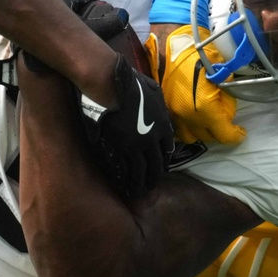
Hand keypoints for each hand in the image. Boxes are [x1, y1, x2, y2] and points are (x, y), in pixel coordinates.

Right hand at [78, 57, 173, 199]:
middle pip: (156, 164)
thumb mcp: (154, 91)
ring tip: (138, 192)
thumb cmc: (131, 84)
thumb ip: (158, 104)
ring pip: (141, 170)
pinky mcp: (119, 147)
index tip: (161, 165)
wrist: (110, 85)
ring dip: (140, 183)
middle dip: (154, 176)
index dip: (164, 159)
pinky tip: (123, 183)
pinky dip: (125, 176)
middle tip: (151, 186)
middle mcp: (152, 139)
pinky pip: (124, 166)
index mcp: (163, 126)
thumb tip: (158, 108)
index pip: (167, 149)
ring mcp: (136, 145)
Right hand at [147, 24, 245, 144]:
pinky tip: (194, 116)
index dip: (236, 135)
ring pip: (190, 136)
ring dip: (202, 131)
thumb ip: (228, 97)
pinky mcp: (165, 107)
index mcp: (204, 108)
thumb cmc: (202, 53)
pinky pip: (177, 127)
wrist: (173, 41)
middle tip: (226, 119)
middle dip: (220, 131)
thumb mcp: (224, 74)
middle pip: (208, 137)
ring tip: (209, 121)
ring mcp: (173, 112)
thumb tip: (229, 108)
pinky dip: (188, 125)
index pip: (224, 134)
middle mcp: (187, 115)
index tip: (241, 132)